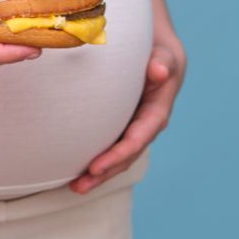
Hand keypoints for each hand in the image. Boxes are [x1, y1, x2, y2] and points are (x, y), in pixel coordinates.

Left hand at [69, 34, 186, 193]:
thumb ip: (163, 62)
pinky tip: (74, 169)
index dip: (118, 155)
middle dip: (104, 173)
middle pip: (126, 156)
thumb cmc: (159, 50)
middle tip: (79, 186)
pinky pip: (109, 145)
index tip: (96, 167)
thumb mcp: (164, 54)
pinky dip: (95, 159)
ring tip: (74, 187)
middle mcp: (146, 125)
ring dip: (98, 174)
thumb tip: (159, 71)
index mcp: (157, 112)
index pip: (137, 138)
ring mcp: (133, 127)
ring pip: (117, 156)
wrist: (157, 50)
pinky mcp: (121, 124)